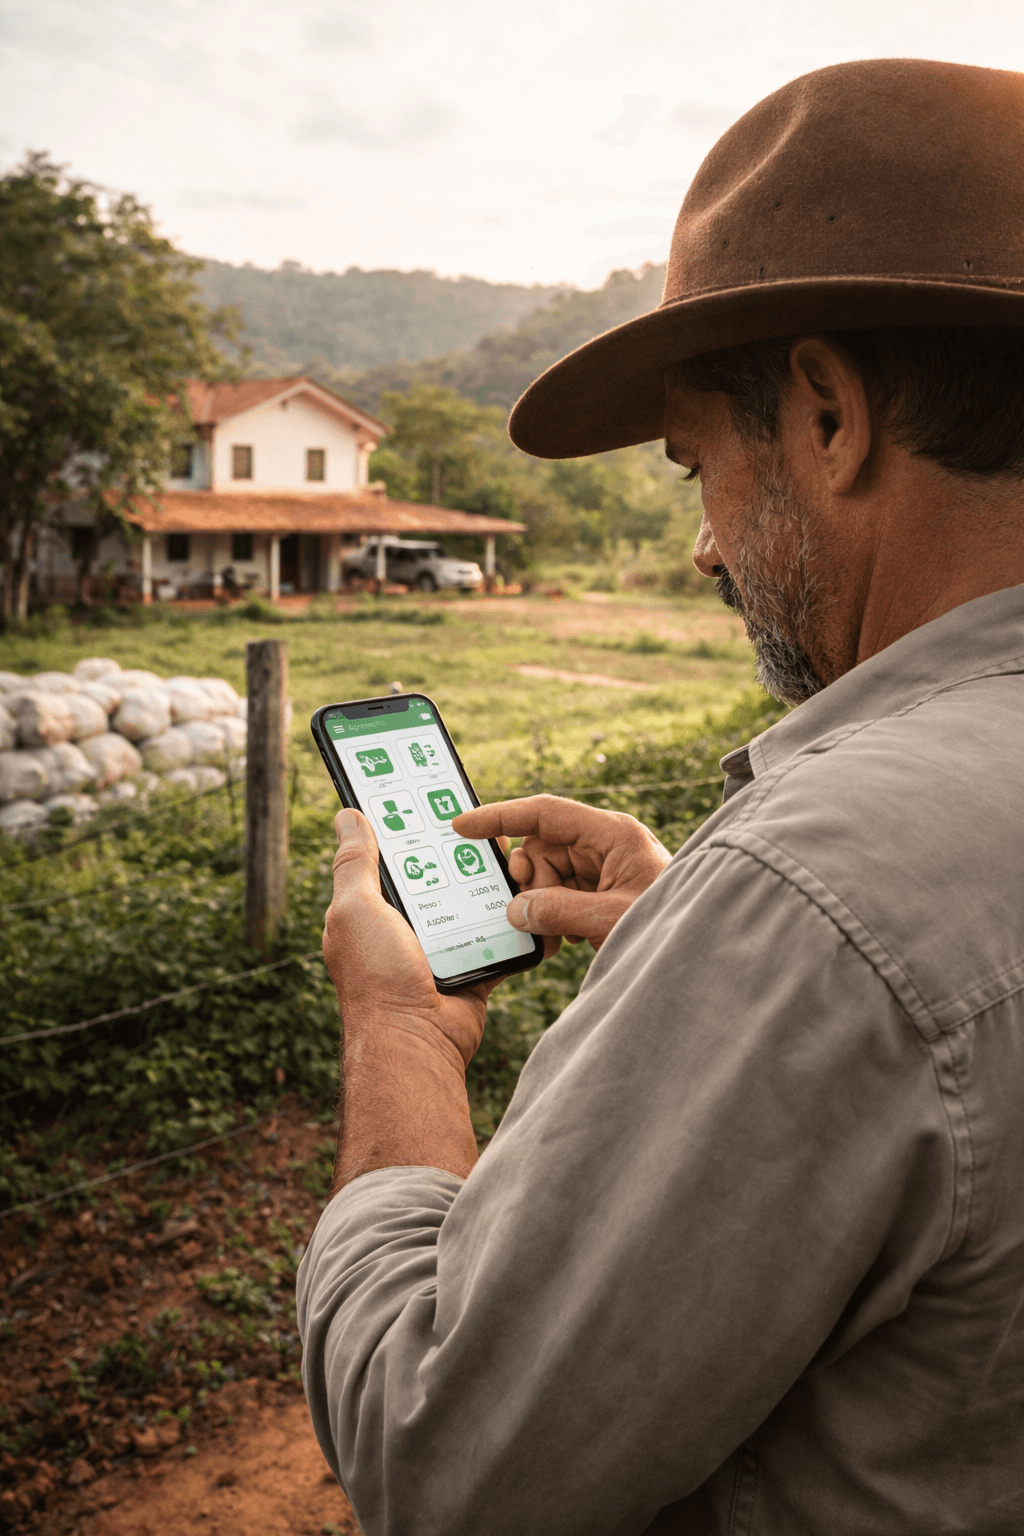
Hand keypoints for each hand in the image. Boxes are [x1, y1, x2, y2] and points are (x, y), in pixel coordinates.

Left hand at [323, 809, 493, 1070]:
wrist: (416, 1042)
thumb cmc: (376, 978)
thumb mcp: (356, 909)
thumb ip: (355, 863)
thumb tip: (346, 814)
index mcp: (371, 909)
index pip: (391, 855)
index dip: (407, 826)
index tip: (428, 795)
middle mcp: (404, 926)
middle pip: (437, 873)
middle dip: (458, 850)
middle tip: (482, 821)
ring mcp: (439, 947)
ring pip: (470, 899)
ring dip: (488, 882)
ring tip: (511, 854)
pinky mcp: (473, 966)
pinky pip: (496, 932)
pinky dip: (510, 918)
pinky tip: (524, 893)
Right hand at [452, 795, 671, 949]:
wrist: (706, 951)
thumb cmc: (672, 925)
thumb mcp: (611, 918)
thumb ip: (557, 910)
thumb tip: (514, 909)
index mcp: (612, 833)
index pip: (545, 813)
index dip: (501, 816)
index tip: (462, 825)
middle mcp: (605, 844)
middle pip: (541, 847)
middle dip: (531, 880)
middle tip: (535, 912)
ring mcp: (603, 868)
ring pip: (546, 874)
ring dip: (543, 903)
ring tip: (563, 935)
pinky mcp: (601, 891)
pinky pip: (559, 893)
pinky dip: (554, 914)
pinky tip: (571, 938)